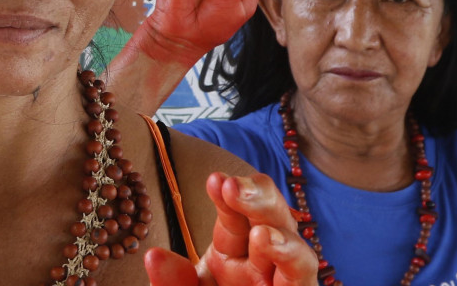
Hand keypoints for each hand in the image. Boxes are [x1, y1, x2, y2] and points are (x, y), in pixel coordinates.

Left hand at [145, 173, 315, 285]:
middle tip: (232, 187)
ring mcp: (282, 281)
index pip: (235, 213)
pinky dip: (290, 257)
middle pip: (270, 218)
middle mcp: (262, 261)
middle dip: (257, 197)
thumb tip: (154, 256)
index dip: (228, 194)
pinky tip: (270, 244)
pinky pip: (302, 278)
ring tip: (259, 232)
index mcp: (233, 249)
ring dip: (279, 232)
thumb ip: (171, 281)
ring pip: (294, 246)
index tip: (215, 181)